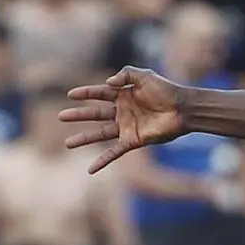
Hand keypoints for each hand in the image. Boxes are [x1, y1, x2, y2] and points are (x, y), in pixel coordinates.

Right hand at [61, 67, 186, 171]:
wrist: (183, 109)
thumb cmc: (166, 90)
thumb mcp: (144, 75)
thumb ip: (125, 74)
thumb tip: (107, 83)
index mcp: (123, 94)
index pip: (99, 93)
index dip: (85, 93)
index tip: (70, 95)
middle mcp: (123, 111)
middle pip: (95, 114)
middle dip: (78, 115)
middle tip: (61, 117)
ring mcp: (127, 127)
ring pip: (100, 134)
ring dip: (84, 138)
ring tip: (67, 143)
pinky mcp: (134, 140)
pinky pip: (114, 152)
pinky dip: (103, 161)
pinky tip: (90, 170)